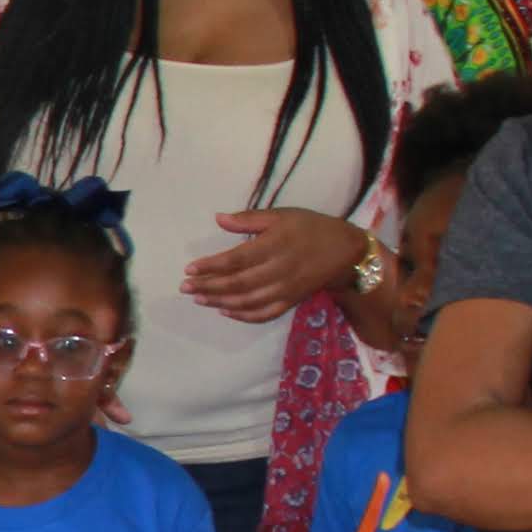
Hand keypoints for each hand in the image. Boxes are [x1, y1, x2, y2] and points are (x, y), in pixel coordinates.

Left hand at [178, 206, 371, 326]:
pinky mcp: (291, 302)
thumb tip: (218, 219)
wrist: (345, 251)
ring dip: (220, 302)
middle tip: (186, 288)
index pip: (236, 259)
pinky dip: (243, 316)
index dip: (211, 266)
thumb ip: (248, 219)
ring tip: (199, 299)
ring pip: (248, 301)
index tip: (189, 269)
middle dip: (209, 287)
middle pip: (237, 283)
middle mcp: (279, 270)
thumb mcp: (281, 215)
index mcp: (275, 245)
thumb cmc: (309, 228)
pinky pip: (264, 313)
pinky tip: (226, 311)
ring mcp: (286, 289)